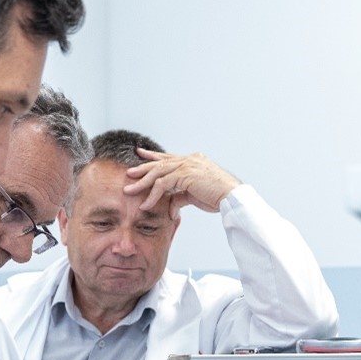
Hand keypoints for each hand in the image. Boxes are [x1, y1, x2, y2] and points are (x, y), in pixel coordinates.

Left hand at [123, 148, 241, 213]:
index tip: (141, 154)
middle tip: (129, 172)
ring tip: (129, 191)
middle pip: (160, 162)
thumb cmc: (218, 197)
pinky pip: (163, 185)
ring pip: (158, 172)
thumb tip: (169, 205)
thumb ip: (180, 197)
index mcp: (193, 161)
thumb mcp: (194, 196)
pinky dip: (152, 196)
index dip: (154, 156)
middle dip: (143, 166)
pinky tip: (145, 205)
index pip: (170, 157)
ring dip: (142, 183)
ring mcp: (187, 165)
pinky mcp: (185, 175)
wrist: (232, 196)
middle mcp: (189, 160)